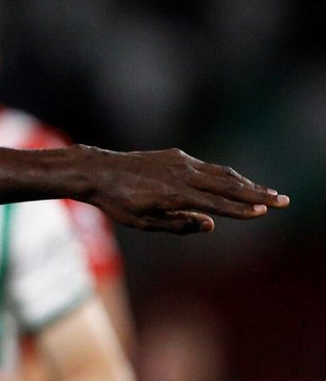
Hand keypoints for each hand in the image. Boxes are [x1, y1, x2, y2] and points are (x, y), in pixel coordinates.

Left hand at [77, 146, 286, 232]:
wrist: (97, 171)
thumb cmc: (117, 202)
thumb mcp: (143, 222)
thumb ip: (178, 224)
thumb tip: (211, 225)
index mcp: (174, 194)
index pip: (216, 204)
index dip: (241, 210)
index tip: (263, 213)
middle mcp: (181, 174)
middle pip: (228, 185)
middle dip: (257, 194)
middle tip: (283, 201)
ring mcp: (180, 162)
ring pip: (221, 173)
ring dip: (247, 183)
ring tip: (268, 193)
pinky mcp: (175, 156)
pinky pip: (207, 167)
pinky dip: (226, 175)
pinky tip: (236, 182)